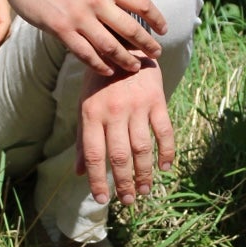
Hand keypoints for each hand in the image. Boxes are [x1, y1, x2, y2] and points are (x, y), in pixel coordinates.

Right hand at [5, 0, 165, 77]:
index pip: (141, 3)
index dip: (156, 18)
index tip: (164, 30)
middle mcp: (96, 0)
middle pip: (130, 29)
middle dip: (147, 44)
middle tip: (157, 54)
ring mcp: (78, 17)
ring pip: (110, 46)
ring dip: (126, 59)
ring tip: (135, 66)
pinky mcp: (61, 30)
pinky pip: (85, 54)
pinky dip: (99, 65)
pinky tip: (108, 70)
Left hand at [76, 62, 174, 205]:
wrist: (123, 45)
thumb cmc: (101, 81)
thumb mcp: (85, 105)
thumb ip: (82, 139)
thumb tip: (79, 173)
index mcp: (92, 114)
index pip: (93, 154)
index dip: (97, 180)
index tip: (102, 199)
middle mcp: (113, 111)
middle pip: (119, 156)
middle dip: (123, 182)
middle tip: (128, 201)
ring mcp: (136, 106)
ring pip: (142, 148)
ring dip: (144, 173)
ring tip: (144, 190)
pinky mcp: (157, 100)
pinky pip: (164, 131)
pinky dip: (166, 152)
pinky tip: (165, 167)